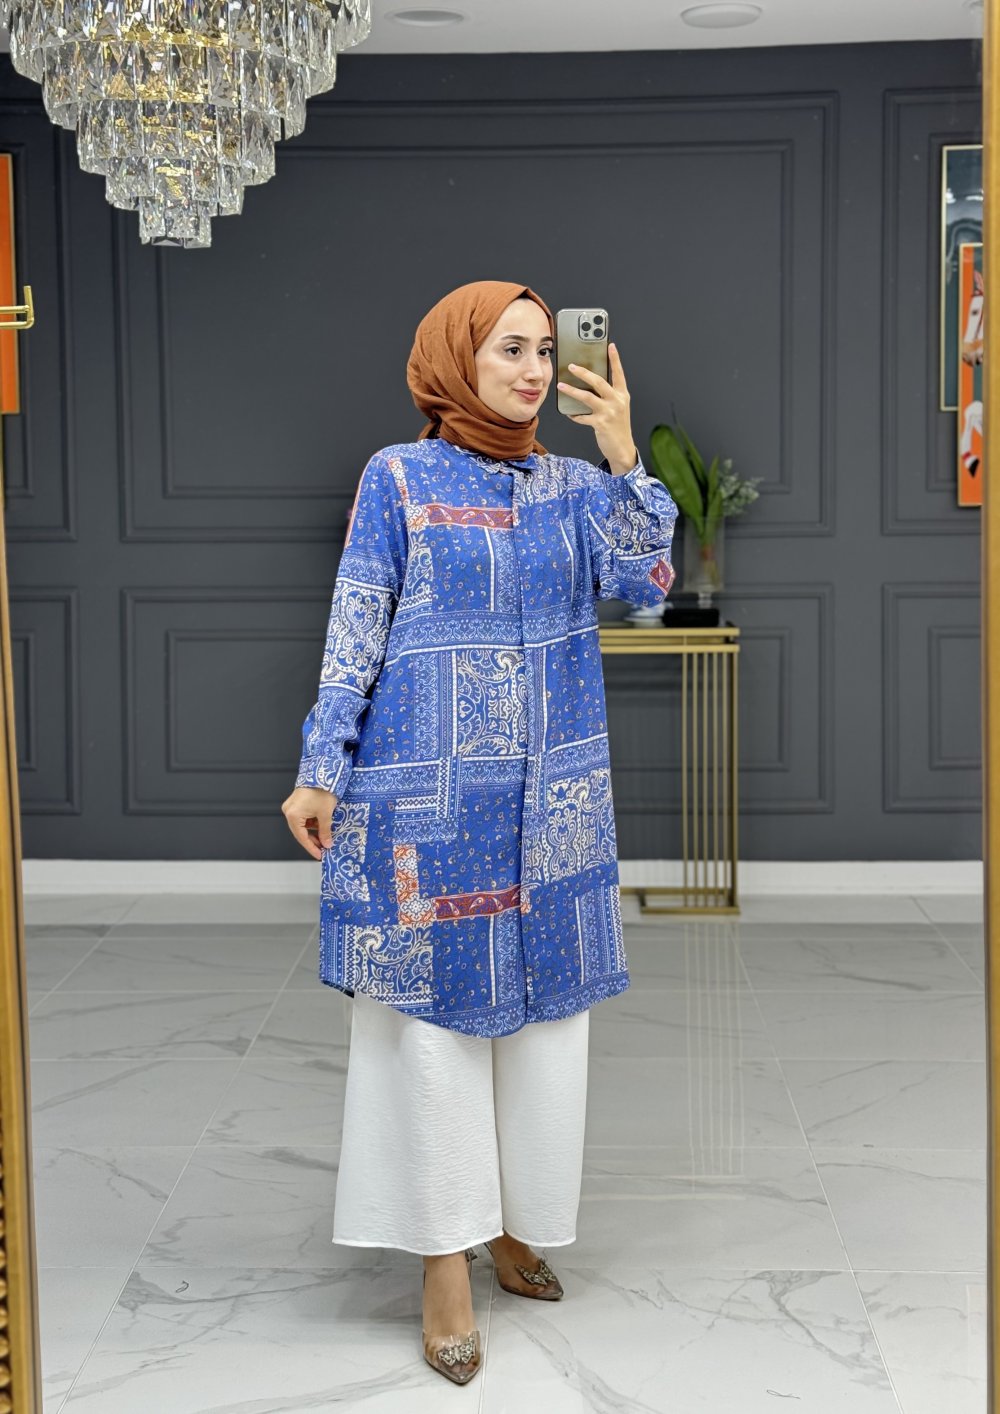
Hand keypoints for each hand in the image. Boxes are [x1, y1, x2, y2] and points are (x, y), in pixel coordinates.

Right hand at [281, 786, 337, 860]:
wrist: (322, 773)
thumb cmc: (322, 791)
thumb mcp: (326, 814)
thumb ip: (325, 831)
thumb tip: (327, 843)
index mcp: (293, 815)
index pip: (302, 837)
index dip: (312, 848)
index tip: (320, 855)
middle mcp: (289, 811)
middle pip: (300, 832)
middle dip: (313, 841)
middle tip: (324, 848)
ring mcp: (291, 806)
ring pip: (302, 825)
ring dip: (313, 832)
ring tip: (326, 837)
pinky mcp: (296, 803)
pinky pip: (303, 818)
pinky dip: (312, 823)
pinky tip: (322, 827)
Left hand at [557, 342, 637, 474]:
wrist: (623, 448)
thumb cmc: (618, 426)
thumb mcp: (618, 407)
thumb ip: (608, 395)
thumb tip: (590, 384)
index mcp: (622, 395)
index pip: (619, 373)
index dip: (615, 359)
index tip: (610, 346)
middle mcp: (617, 401)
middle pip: (598, 382)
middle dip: (583, 372)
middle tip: (571, 366)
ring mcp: (609, 412)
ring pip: (587, 397)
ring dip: (572, 391)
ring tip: (561, 386)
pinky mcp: (600, 424)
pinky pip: (582, 416)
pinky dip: (574, 414)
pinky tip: (569, 413)